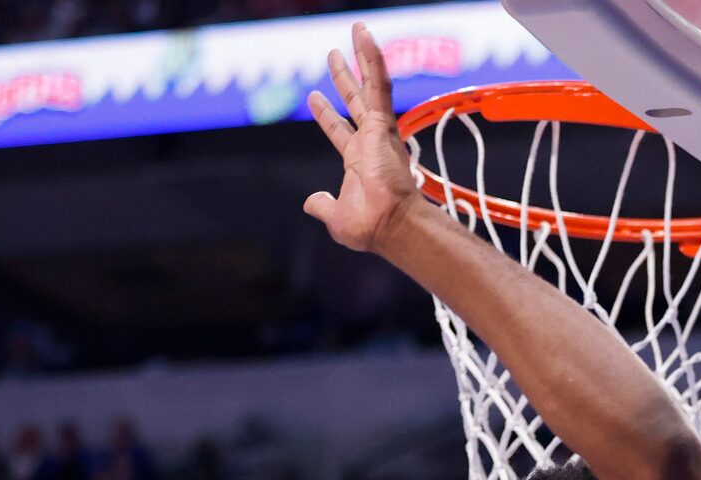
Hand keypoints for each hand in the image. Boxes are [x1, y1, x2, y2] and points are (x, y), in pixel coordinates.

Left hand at [304, 23, 425, 253]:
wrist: (389, 225)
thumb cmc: (369, 227)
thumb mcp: (335, 217)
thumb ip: (321, 205)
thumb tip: (310, 201)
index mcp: (358, 162)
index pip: (339, 130)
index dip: (326, 115)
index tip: (314, 97)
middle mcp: (370, 143)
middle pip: (355, 102)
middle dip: (344, 79)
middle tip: (333, 56)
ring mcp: (378, 131)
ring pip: (370, 85)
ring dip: (361, 57)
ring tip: (355, 31)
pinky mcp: (384, 123)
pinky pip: (378, 83)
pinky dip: (372, 58)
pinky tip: (364, 36)